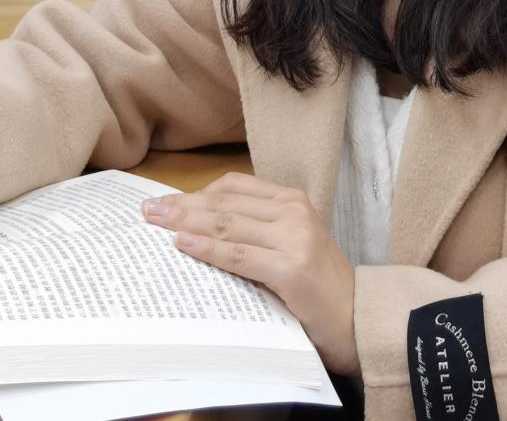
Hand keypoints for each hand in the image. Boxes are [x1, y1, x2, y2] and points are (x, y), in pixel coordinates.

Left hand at [141, 171, 359, 375]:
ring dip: (186, 223)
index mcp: (292, 199)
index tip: (164, 200)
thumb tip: (195, 224)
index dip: (196, 192)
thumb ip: (253, 229)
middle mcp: (293, 211)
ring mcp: (294, 238)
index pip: (233, 187)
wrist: (359, 318)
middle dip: (182, 205)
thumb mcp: (288, 244)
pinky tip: (184, 245)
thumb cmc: (317, 286)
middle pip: (225, 203)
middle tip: (147, 210)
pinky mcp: (292, 268)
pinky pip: (239, 255)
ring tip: (156, 224)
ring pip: (228, 224)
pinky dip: (208, 248)